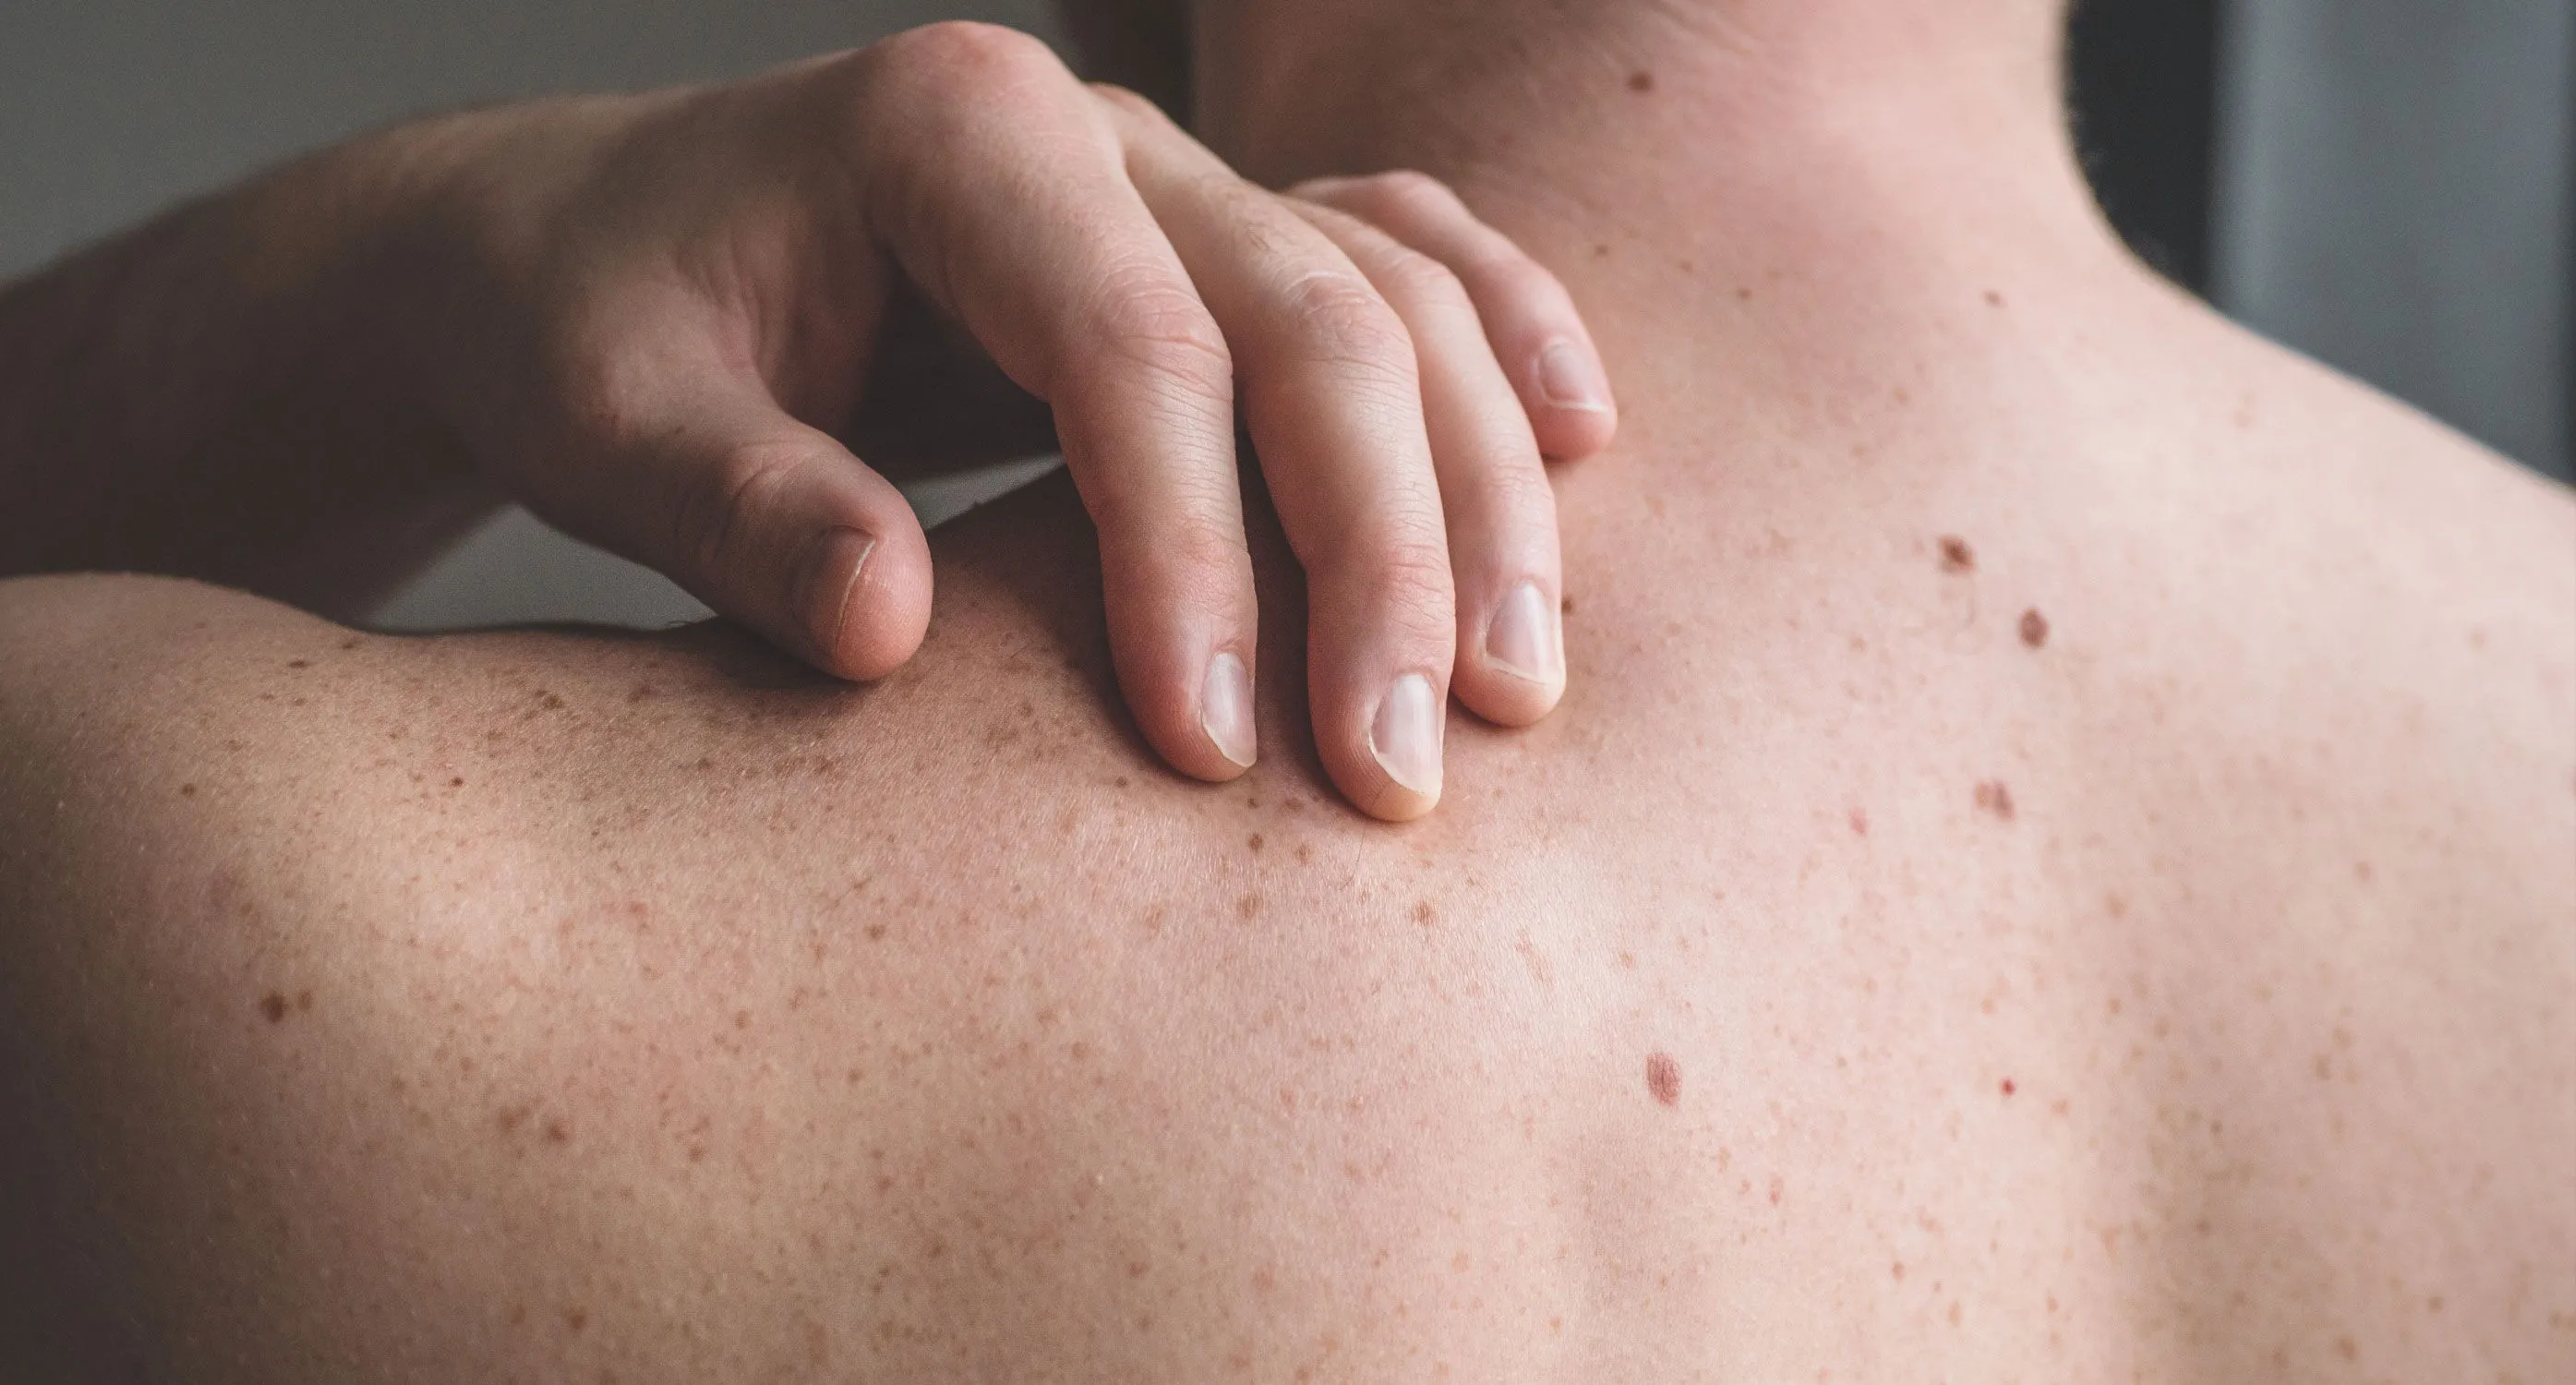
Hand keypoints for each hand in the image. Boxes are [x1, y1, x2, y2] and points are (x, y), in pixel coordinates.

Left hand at [413, 22, 1617, 818]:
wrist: (585, 250)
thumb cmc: (587, 335)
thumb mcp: (604, 422)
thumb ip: (738, 509)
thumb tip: (891, 627)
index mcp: (953, 132)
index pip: (1133, 347)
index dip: (1190, 554)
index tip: (1206, 751)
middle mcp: (1097, 132)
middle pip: (1313, 321)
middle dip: (1381, 556)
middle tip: (1402, 773)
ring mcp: (1173, 174)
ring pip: (1394, 301)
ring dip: (1478, 494)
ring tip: (1513, 691)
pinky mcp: (1209, 240)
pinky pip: (1403, 260)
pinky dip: (1500, 346)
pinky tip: (1585, 445)